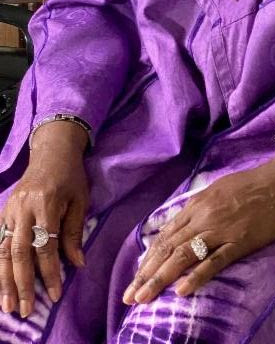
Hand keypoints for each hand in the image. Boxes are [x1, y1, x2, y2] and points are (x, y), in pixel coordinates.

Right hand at [0, 124, 89, 318]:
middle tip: (25, 310)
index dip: (50, 273)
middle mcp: (24, 209)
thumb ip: (74, 232)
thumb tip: (77, 265)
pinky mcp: (4, 211)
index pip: (46, 247)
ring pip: (2, 250)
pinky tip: (0, 282)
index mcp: (46, 204)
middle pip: (19, 253)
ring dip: (4, 280)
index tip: (55, 295)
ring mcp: (10, 210)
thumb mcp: (80, 200)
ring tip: (8, 305)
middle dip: (22, 284)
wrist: (52, 151)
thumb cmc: (71, 176)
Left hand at [122, 156, 274, 304]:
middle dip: (146, 274)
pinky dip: (197, 276)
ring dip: (160, 279)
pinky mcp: (239, 241)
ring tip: (143, 299)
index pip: (166, 236)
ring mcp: (221, 230)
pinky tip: (182, 291)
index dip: (148, 259)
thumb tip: (180, 226)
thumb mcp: (218, 189)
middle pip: (169, 248)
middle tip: (128, 297)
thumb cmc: (252, 184)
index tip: (136, 278)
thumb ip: (198, 208)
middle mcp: (203, 217)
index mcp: (197, 204)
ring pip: (184, 256)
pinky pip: (215, 260)